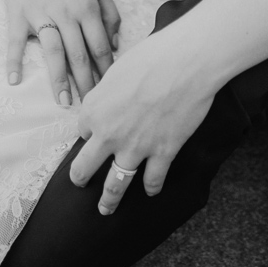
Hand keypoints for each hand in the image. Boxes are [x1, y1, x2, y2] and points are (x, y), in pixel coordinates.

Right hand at [4, 0, 120, 104]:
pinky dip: (13, 61)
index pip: (99, 45)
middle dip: (87, 83)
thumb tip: (115, 43)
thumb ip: (109, 11)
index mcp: (86, 6)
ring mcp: (40, 14)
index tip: (111, 88)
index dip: (106, 69)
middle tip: (91, 108)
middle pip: (79, 55)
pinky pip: (14, 41)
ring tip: (65, 103)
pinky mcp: (18, 13)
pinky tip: (14, 81)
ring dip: (59, 81)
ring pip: (53, 53)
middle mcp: (65, 13)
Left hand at [70, 24, 218, 211]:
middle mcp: (109, 134)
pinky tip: (151, 190)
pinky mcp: (163, 153)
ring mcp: (136, 148)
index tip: (95, 133)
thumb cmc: (152, 56)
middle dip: (81, 179)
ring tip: (106, 209)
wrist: (187, 62)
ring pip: (115, 187)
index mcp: (94, 110)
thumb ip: (105, 94)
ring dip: (109, 201)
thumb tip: (105, 103)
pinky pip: (152, 180)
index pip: (82, 131)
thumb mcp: (117, 70)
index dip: (90, 131)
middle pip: (84, 169)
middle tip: (81, 184)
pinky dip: (151, 187)